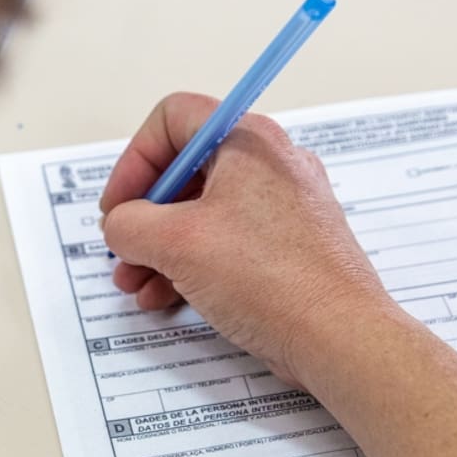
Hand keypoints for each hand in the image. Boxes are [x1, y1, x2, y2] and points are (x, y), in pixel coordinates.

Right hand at [100, 93, 391, 385]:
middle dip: (144, 217)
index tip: (118, 206)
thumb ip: (129, 224)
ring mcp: (286, 207)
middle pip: (187, 172)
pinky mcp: (292, 246)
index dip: (134, 161)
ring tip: (138, 286)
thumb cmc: (272, 279)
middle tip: (123, 252)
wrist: (338, 336)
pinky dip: (195, 264)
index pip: (175, 120)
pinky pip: (231, 243)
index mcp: (249, 141)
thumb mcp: (176, 244)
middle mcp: (272, 165)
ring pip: (205, 213)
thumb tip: (121, 226)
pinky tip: (169, 298)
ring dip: (162, 248)